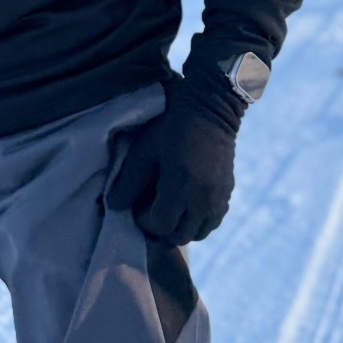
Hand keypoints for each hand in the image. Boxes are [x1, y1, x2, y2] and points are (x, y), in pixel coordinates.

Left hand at [105, 72, 242, 244]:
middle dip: (162, 229)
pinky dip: (199, 221)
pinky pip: (213, 221)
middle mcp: (203, 199)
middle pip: (180, 236)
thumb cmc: (172, 123)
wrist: (212, 106)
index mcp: (181, 187)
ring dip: (181, 228)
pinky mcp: (228, 191)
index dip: (144, 221)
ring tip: (170, 209)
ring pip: (199, 233)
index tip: (137, 206)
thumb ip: (128, 179)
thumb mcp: (145, 147)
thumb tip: (114, 205)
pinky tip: (188, 204)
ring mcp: (219, 197)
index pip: (160, 226)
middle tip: (151, 209)